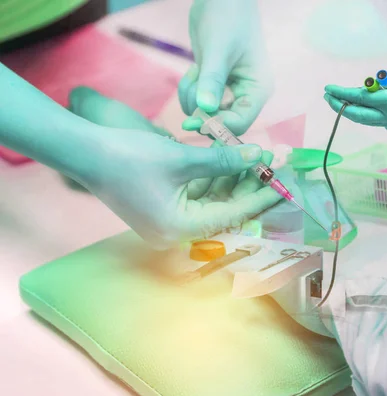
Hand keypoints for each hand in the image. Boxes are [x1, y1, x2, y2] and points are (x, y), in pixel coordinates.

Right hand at [68, 87, 279, 249]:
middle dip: (250, 186)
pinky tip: (233, 160)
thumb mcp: (182, 158)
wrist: (85, 153)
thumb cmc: (129, 157)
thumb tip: (259, 155)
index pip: (233, 214)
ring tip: (258, 157)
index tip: (284, 183)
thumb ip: (224, 160)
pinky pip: (198, 197)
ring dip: (234, 180)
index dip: (261, 196)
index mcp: (180, 230)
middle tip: (273, 165)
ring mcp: (170, 223)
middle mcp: (177, 233)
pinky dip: (215, 179)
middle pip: (226, 211)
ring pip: (214, 202)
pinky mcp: (165, 209)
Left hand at [178, 0, 271, 135]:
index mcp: (258, 90)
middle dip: (202, 111)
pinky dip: (190, 90)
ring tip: (195, 70)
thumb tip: (205, 109)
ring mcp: (230, 91)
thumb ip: (212, 80)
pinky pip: (198, 100)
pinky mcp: (215, 85)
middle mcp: (247, 95)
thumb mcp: (219, 49)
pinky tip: (194, 70)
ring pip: (206, 113)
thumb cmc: (228, 18)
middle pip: (222, 122)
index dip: (217, 127)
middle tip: (192, 88)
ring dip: (192, 97)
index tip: (192, 122)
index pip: (240, 122)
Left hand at [323, 65, 386, 133]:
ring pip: (367, 121)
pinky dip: (369, 113)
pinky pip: (380, 121)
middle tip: (328, 97)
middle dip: (340, 107)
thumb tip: (375, 84)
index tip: (328, 88)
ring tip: (340, 101)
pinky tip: (364, 106)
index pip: (359, 98)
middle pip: (357, 116)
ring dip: (352, 112)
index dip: (341, 93)